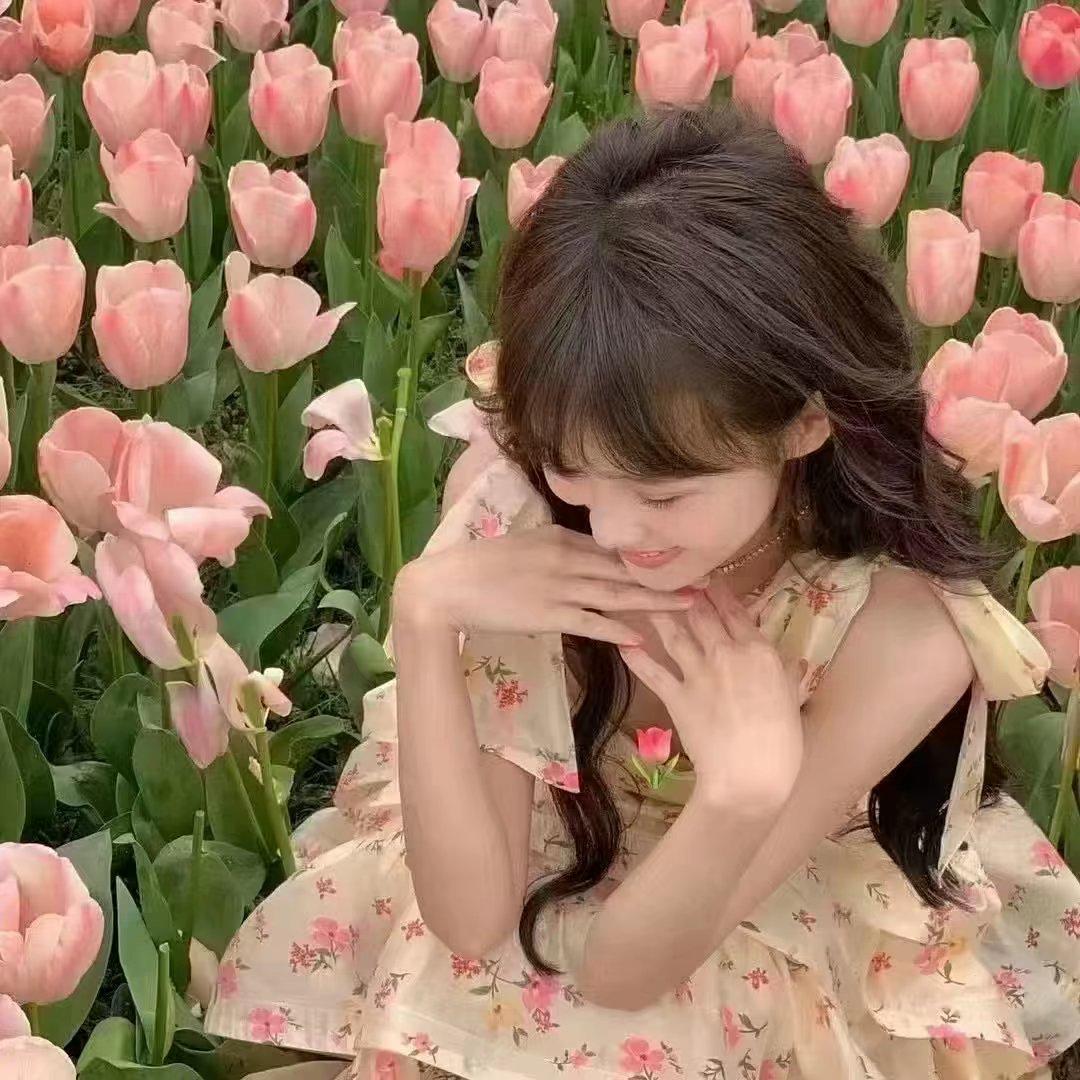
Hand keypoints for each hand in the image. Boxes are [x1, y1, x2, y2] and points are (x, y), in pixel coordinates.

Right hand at [393, 523, 703, 645]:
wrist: (444, 585)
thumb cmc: (476, 565)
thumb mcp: (522, 545)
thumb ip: (553, 549)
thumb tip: (579, 555)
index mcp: (560, 537)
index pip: (613, 549)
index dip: (648, 558)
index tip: (681, 562)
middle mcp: (567, 557)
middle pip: (625, 569)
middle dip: (666, 577)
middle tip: (706, 584)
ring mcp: (559, 586)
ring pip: (617, 595)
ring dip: (655, 602)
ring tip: (689, 608)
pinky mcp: (548, 614)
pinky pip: (590, 623)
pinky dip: (617, 630)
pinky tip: (642, 638)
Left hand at [616, 579, 803, 808]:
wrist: (749, 777)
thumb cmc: (781, 744)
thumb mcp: (793, 702)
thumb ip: (789, 676)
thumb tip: (795, 661)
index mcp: (759, 651)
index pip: (735, 611)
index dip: (720, 592)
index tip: (708, 579)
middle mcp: (725, 653)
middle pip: (701, 614)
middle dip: (687, 593)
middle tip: (673, 580)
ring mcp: (697, 673)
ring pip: (674, 633)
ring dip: (659, 614)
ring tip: (645, 598)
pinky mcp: (675, 695)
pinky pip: (651, 670)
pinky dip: (636, 656)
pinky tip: (623, 643)